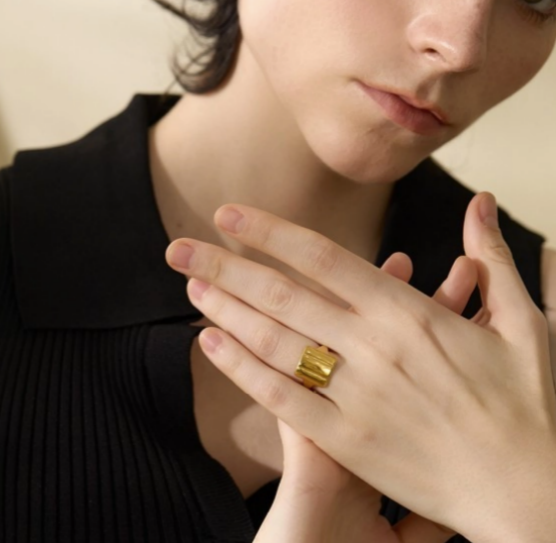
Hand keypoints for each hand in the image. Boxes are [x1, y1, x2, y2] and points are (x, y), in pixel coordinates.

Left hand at [166, 193, 555, 541]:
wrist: (534, 492)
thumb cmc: (533, 407)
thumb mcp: (525, 324)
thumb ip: (493, 259)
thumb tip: (482, 204)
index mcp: (410, 314)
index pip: (325, 258)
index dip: (272, 232)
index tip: (229, 214)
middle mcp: (374, 349)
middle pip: (283, 297)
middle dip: (225, 268)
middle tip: (177, 248)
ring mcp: (357, 397)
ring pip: (275, 343)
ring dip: (226, 312)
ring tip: (190, 287)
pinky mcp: (349, 442)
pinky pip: (283, 401)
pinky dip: (243, 370)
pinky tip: (212, 345)